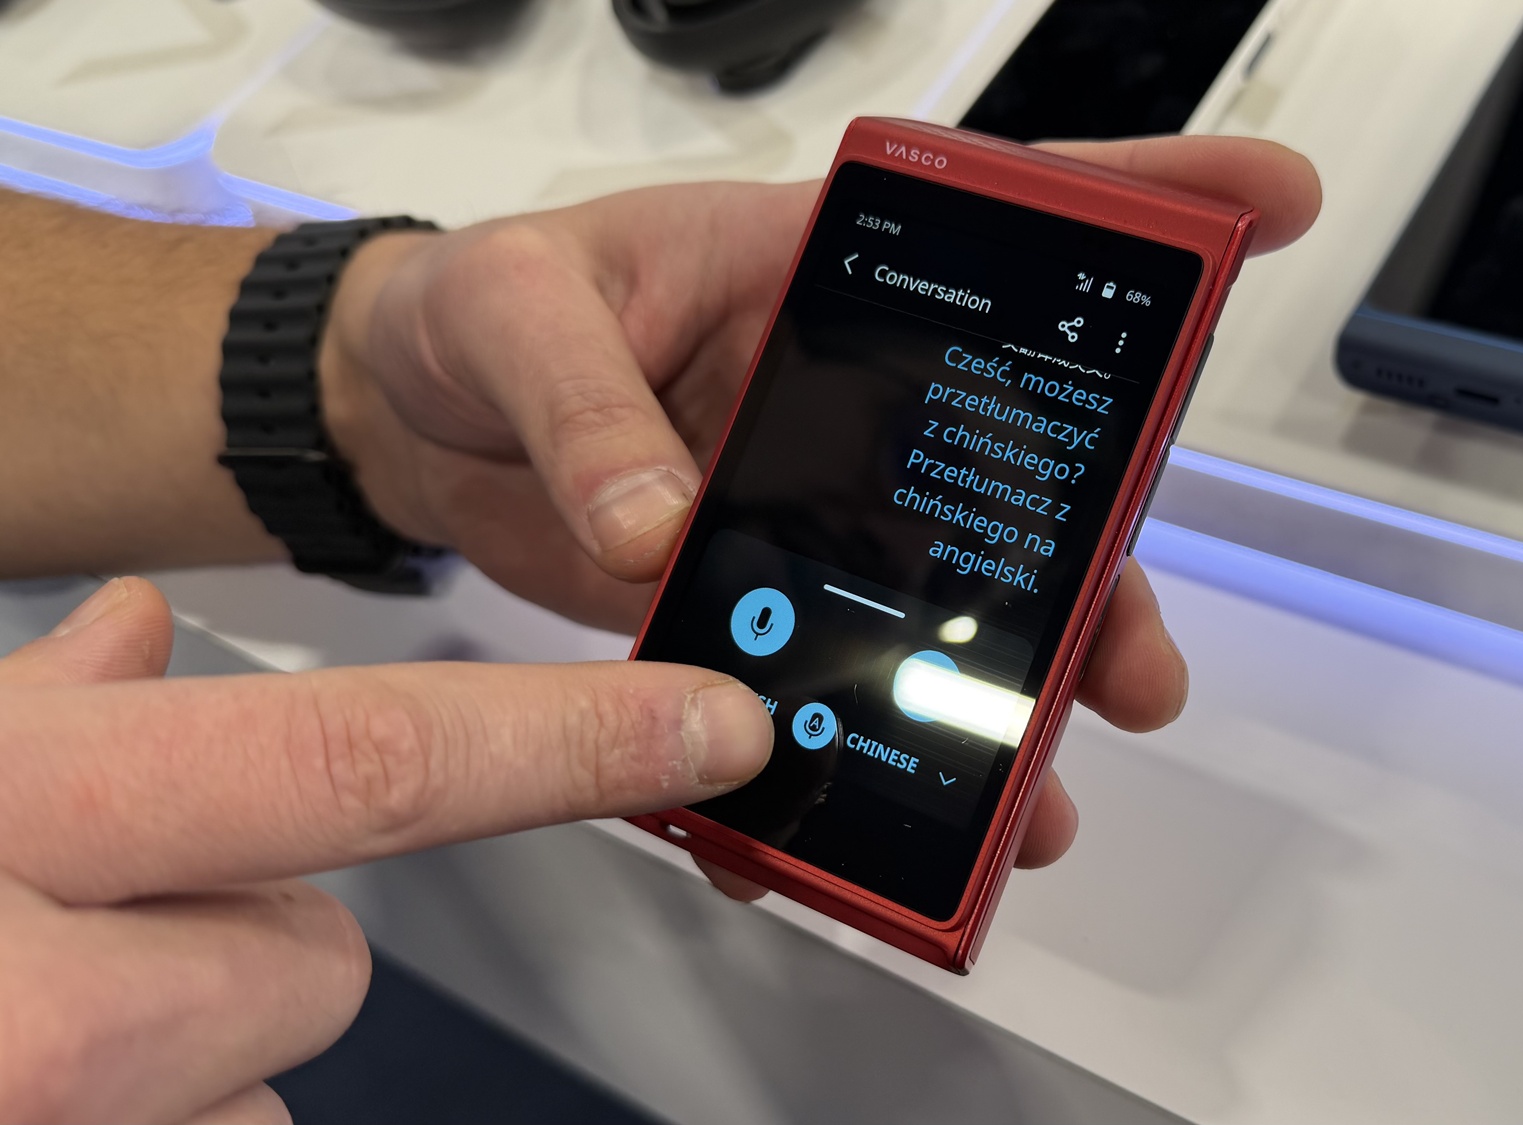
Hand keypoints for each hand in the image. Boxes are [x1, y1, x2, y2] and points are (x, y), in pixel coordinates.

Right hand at [0, 577, 775, 1122]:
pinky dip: (150, 1122)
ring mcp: (72, 1122)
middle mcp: (52, 1006)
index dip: (569, 743)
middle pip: (316, 966)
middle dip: (243, 942)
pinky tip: (38, 1089)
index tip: (711, 729)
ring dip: (170, 1060)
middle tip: (94, 935)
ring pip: (253, 1087)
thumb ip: (48, 711)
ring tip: (25, 1022)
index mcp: (36, 817)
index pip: (374, 761)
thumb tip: (138, 633)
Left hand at [318, 134, 1321, 886]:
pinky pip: (823, 675)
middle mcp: (846, 394)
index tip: (1270, 198)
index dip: (1154, 199)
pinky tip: (848, 818)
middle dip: (1092, 572)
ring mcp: (810, 504)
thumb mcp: (517, 310)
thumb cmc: (467, 314)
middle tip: (1130, 668)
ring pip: (944, 596)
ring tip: (1028, 792)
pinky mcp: (750, 594)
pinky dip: (841, 755)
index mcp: (824, 273)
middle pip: (1015, 471)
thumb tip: (656, 526)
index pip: (1011, 224)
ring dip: (995, 696)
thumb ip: (590, 405)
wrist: (399, 417)